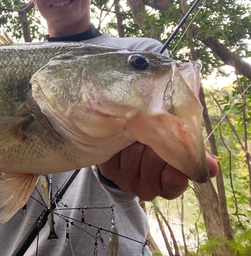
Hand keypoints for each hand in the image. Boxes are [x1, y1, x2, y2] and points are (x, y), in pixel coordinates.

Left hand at [98, 142, 218, 200]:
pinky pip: (117, 156)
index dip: (173, 161)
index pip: (176, 181)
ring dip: (135, 142)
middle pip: (153, 162)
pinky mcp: (110, 172)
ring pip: (134, 157)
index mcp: (171, 185)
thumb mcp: (176, 145)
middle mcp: (149, 189)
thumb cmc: (156, 142)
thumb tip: (212, 168)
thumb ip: (193, 155)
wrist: (124, 143)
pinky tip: (123, 142)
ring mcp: (128, 182)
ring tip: (136, 136)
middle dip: (153, 144)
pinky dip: (121, 145)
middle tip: (150, 133)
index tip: (170, 147)